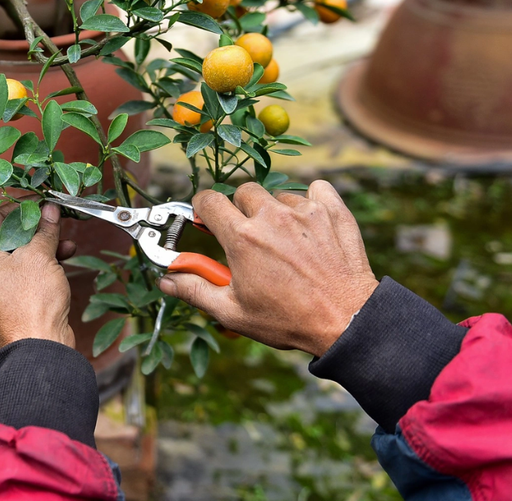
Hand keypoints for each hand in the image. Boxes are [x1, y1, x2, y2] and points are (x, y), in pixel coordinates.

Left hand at [0, 202, 76, 348]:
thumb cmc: (32, 300)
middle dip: (35, 227)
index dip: (20, 207)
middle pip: (9, 237)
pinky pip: (26, 272)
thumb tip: (49, 209)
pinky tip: (65, 254)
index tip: (41, 199)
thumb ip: (45, 229)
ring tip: (66, 237)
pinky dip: (43, 263)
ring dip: (44, 245)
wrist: (41, 347)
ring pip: (20, 255)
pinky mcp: (13, 299)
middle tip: (55, 215)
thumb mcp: (41, 256)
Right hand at [158, 181, 378, 356]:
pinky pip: (316, 189)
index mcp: (241, 238)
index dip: (204, 208)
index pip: (208, 200)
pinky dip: (312, 202)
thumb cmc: (287, 320)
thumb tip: (165, 280)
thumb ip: (194, 290)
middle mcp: (271, 217)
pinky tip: (311, 226)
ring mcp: (304, 211)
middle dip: (241, 210)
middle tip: (250, 238)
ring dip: (276, 211)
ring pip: (278, 195)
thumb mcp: (232, 311)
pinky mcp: (333, 211)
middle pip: (243, 191)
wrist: (345, 322)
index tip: (208, 219)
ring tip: (285, 242)